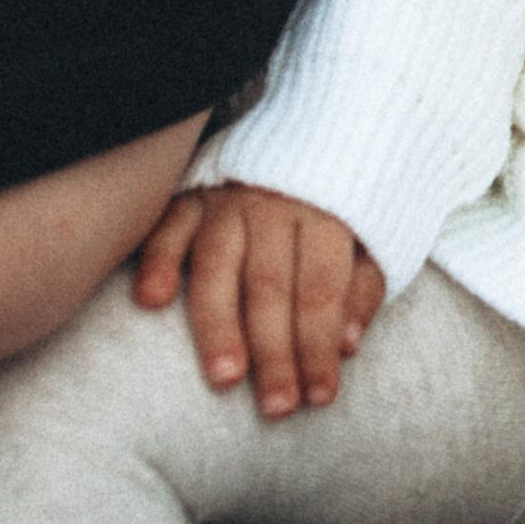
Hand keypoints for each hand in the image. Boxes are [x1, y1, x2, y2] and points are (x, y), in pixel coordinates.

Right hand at [134, 183, 385, 418]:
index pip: (320, 290)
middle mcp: (274, 203)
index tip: (319, 398)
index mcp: (326, 212)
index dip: (319, 346)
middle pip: (270, 286)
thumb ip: (361, 287)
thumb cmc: (344, 195)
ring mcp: (227, 197)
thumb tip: (347, 346)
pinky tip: (152, 300)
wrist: (318, 116)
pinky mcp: (188, 191)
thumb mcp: (373, 233)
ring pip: (218, 264)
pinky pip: (167, 225)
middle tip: (275, 407)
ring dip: (218, 322)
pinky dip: (158, 259)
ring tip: (224, 376)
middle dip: (274, 351)